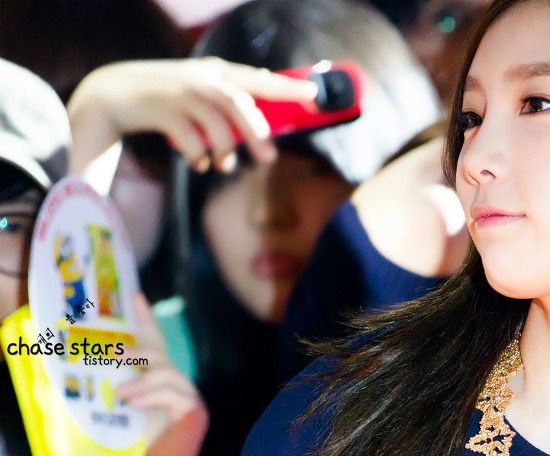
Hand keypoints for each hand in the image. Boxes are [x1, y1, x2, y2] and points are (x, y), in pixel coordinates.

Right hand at [67, 57, 317, 172]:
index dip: (286, 89)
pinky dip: (199, 155)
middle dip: (255, 134)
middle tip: (268, 160)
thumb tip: (266, 97)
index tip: (314, 98)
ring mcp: (179, 91)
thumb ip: (231, 94)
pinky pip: (191, 138)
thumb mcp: (200, 90)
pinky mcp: (160, 109)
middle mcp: (200, 78)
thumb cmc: (166, 97)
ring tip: (224, 165)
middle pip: (238, 104)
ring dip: (225, 149)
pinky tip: (200, 163)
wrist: (111, 94)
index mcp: (216, 72)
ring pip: (216, 123)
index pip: (257, 80)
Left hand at [114, 294, 206, 455]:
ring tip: (120, 392)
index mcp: (161, 387)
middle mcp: (179, 389)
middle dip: (136, 349)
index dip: (147, 321)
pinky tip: (133, 402)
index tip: (136, 296)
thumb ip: (116, 390)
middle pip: (160, 355)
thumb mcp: (117, 416)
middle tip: (111, 351)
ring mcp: (191, 400)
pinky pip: (174, 391)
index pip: (156, 347)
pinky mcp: (195, 412)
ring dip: (141, 377)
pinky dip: (151, 394)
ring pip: (167, 371)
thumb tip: (90, 365)